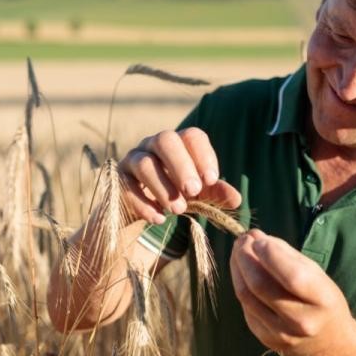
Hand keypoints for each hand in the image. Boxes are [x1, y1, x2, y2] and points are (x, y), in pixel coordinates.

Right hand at [118, 127, 240, 224]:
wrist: (143, 209)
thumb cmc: (177, 193)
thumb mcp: (199, 195)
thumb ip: (216, 194)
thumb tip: (237, 199)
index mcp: (179, 143)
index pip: (192, 136)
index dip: (203, 155)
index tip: (212, 180)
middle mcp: (154, 144)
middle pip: (166, 140)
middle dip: (181, 165)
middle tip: (193, 191)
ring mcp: (133, 159)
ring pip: (144, 163)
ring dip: (163, 187)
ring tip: (178, 210)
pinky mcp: (118, 179)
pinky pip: (126, 186)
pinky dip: (143, 203)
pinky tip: (158, 219)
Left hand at [230, 229, 352, 355]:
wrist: (330, 344)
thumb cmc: (323, 301)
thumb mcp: (318, 274)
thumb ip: (288, 256)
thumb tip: (256, 238)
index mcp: (322, 300)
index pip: (291, 275)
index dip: (269, 253)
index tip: (258, 237)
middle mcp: (301, 321)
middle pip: (260, 285)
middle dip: (245, 257)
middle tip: (242, 240)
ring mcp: (281, 334)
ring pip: (246, 296)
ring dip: (237, 269)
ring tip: (238, 252)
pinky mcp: (266, 340)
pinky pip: (246, 307)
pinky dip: (242, 286)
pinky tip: (243, 273)